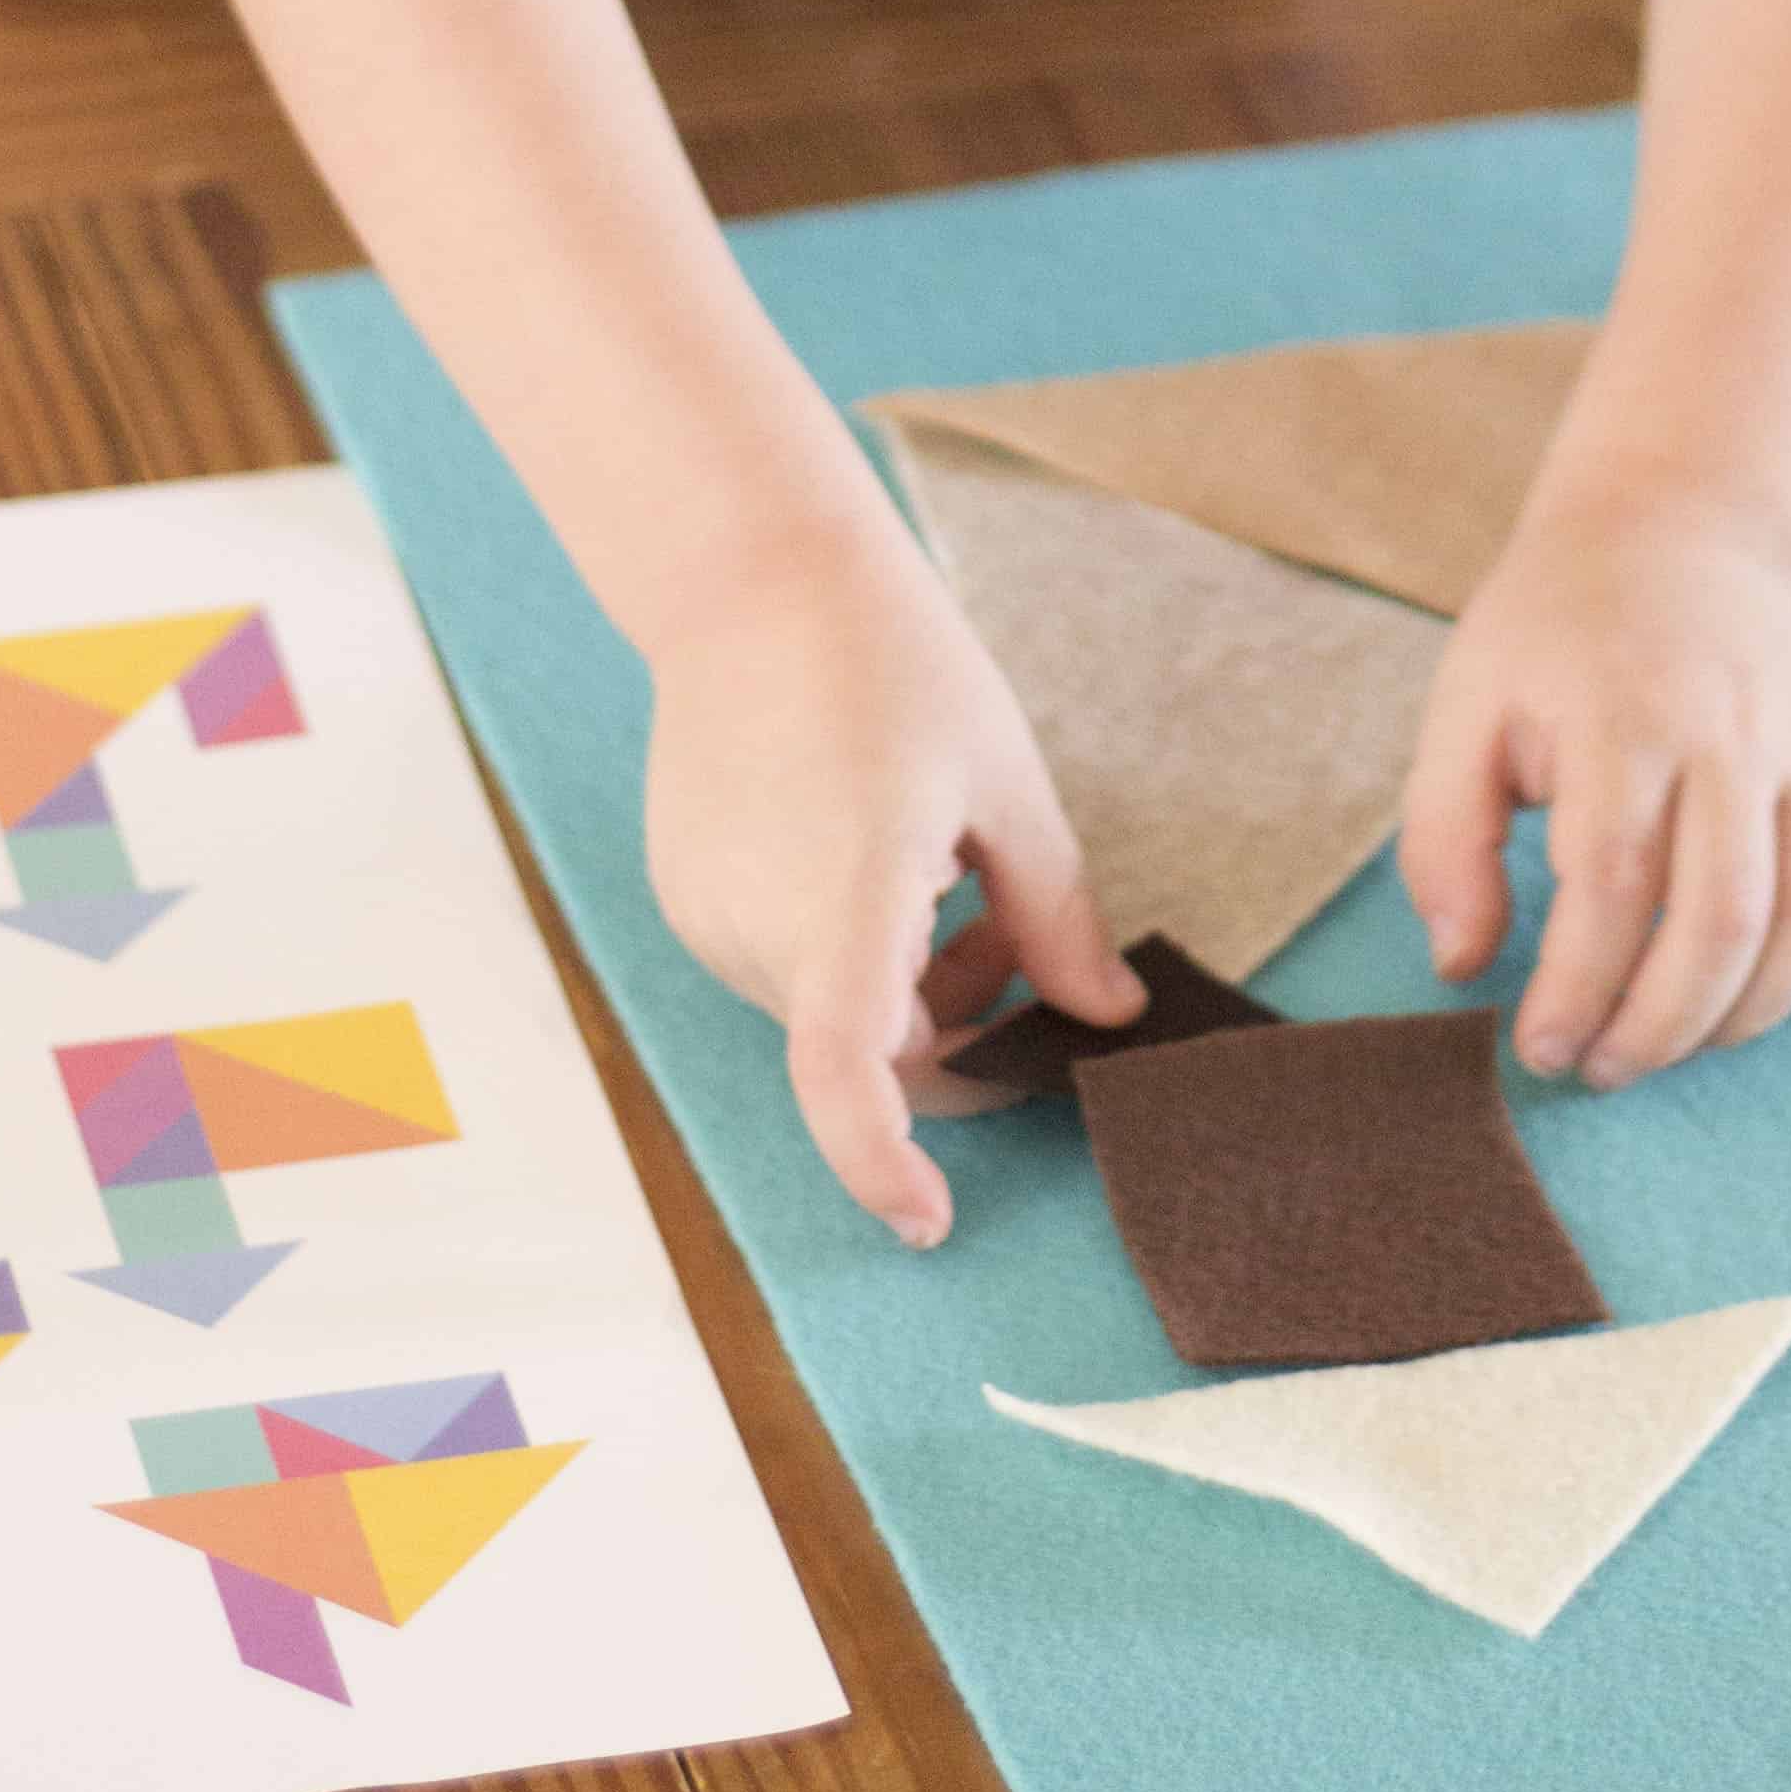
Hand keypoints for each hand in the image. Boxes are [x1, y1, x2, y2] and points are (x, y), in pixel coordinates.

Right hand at [638, 499, 1141, 1241]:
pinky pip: (781, 963)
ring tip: (948, 873)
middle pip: (869, 1052)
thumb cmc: (894, 662)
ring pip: (826, 1013)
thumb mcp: (1005, 784)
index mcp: (846, 895)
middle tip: (1014, 941)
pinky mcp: (684, 894)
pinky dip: (840, 951)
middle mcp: (758, 924)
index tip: (931, 1218)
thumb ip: (1058, 918)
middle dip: (956, 1033)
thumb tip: (1106, 1017)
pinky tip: (873, 848)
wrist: (751, 572)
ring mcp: (708, 915)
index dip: (884, 1166)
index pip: (844, 1075)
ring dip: (901, 987)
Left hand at [1397, 470, 1790, 1086]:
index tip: (1536, 1047)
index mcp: (1626, 715)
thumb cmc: (1552, 630)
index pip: (1616, 883)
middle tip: (1593, 1069)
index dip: (1578, 987)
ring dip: (1732, 1022)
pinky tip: (1728, 1001)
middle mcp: (1730, 737)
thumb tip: (1465, 965)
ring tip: (1656, 1049)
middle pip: (1720, 922)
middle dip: (1656, 1029)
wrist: (1677, 528)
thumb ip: (1446, 837)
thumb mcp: (1464, 704)